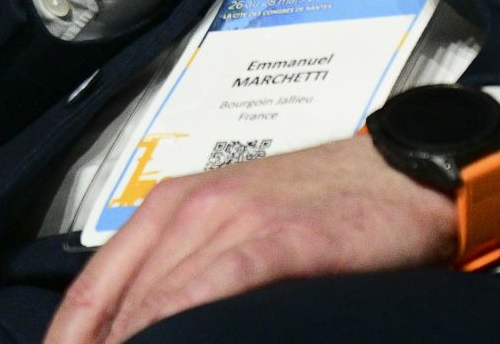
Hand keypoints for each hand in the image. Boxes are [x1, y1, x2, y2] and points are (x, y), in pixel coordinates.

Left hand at [41, 137, 453, 343]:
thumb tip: (136, 334)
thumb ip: (185, 272)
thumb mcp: (240, 226)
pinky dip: (182, 330)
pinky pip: (212, 292)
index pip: (91, 292)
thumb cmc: (328, 205)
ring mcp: (238, 219)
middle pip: (115, 308)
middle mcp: (196, 206)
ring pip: (156, 305)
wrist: (409, 172)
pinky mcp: (282, 239)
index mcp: (176, 203)